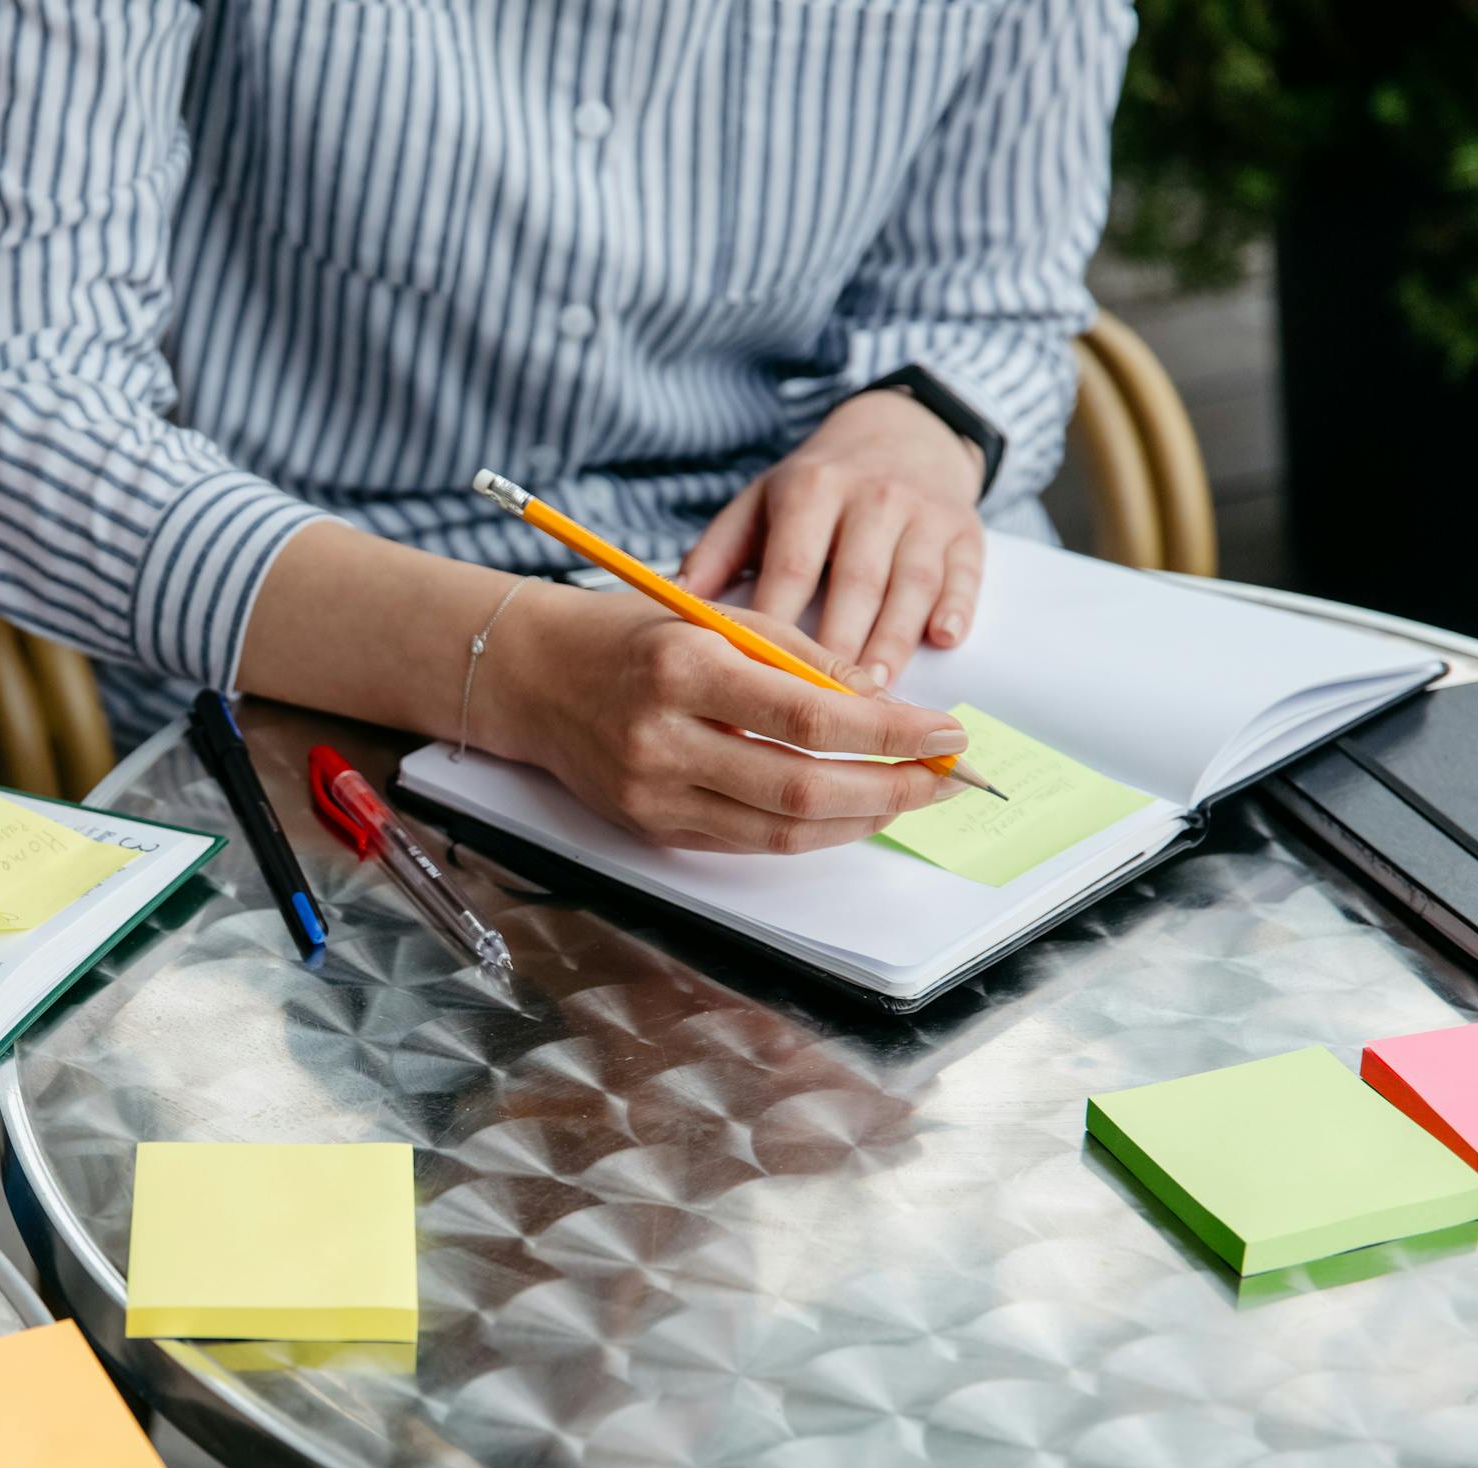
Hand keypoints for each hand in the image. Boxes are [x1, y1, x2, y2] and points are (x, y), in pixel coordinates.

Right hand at [483, 584, 973, 854]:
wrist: (532, 678)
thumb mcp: (716, 615)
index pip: (808, 716)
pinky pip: (747, 841)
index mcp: (682, 670)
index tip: (945, 732)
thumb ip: (798, 655)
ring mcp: (653, 794)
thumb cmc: (630, 635)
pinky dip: (810, 830)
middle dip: (890, 788)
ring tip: (907, 796)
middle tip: (944, 777)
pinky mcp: (651, 827)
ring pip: (780, 831)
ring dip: (859, 820)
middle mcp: (662, 740)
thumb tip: (881, 700)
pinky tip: (849, 810)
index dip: (888, 733)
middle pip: (800, 788)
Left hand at [674, 389, 985, 681]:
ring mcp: (923, 513)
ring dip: (894, 640)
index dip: (779, 624)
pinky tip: (945, 641)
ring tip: (877, 695)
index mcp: (810, 490)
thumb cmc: (816, 489)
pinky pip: (964, 573)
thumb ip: (718, 551)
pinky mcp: (965, 529)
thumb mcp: (760, 504)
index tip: (762, 678)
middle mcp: (870, 497)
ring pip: (910, 584)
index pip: (791, 566)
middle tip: (825, 708)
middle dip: (842, 644)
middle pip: (855, 581)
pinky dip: (956, 607)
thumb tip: (675, 602)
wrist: (901, 434)